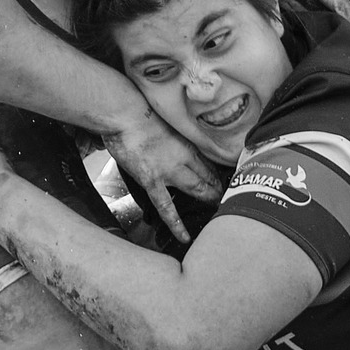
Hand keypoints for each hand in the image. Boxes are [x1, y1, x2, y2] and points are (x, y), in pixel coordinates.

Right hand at [104, 104, 221, 245]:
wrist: (124, 115)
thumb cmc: (138, 113)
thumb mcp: (164, 122)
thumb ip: (173, 136)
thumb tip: (172, 142)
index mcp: (186, 143)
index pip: (208, 163)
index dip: (216, 174)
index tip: (222, 182)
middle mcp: (183, 158)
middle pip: (206, 177)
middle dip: (217, 189)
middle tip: (226, 198)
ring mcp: (169, 172)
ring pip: (195, 189)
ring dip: (207, 198)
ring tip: (217, 209)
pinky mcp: (152, 181)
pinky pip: (167, 207)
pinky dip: (176, 223)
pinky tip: (185, 236)